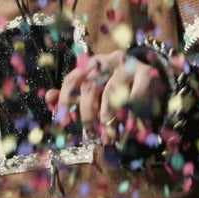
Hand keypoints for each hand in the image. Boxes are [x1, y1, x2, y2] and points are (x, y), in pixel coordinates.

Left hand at [52, 50, 167, 145]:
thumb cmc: (115, 84)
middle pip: (91, 86)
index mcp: (92, 63)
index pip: (73, 79)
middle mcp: (108, 60)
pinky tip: (128, 128)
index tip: (64, 122)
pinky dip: (129, 114)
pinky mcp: (145, 74)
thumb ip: (71, 94)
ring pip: (112, 91)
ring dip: (108, 118)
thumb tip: (48, 98)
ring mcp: (128, 65)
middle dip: (87, 113)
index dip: (66, 101)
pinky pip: (135, 95)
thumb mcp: (93, 87)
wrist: (150, 75)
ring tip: (108, 137)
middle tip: (90, 133)